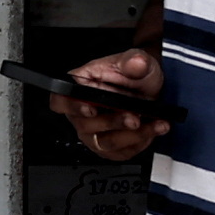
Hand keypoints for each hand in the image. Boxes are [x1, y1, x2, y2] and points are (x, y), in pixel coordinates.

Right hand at [59, 44, 171, 161]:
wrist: (152, 89)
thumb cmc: (136, 74)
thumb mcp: (139, 62)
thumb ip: (136, 61)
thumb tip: (136, 62)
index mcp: (80, 86)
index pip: (61, 100)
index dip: (72, 106)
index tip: (91, 108)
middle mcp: (82, 112)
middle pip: (86, 125)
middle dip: (113, 122)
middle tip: (134, 116)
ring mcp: (94, 132)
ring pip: (105, 142)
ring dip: (131, 135)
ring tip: (153, 123)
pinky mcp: (109, 147)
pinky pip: (121, 152)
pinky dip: (140, 142)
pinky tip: (153, 129)